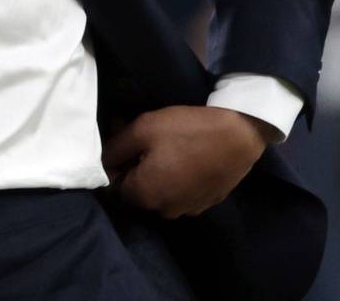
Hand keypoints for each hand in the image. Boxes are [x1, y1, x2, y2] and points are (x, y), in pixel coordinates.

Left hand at [101, 105, 268, 219]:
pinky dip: (179, 180)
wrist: (240, 135)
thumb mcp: (143, 128)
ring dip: (159, 175)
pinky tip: (188, 159)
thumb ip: (115, 148)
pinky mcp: (206, 203)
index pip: (115, 186)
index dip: (117, 163)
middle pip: (138, 191)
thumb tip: (100, 160)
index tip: (128, 143)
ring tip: (170, 149)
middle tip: (149, 142)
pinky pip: (181, 193)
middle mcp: (164, 210)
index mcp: (145, 195)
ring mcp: (188, 210)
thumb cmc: (187, 130)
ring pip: (161, 193)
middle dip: (137, 168)